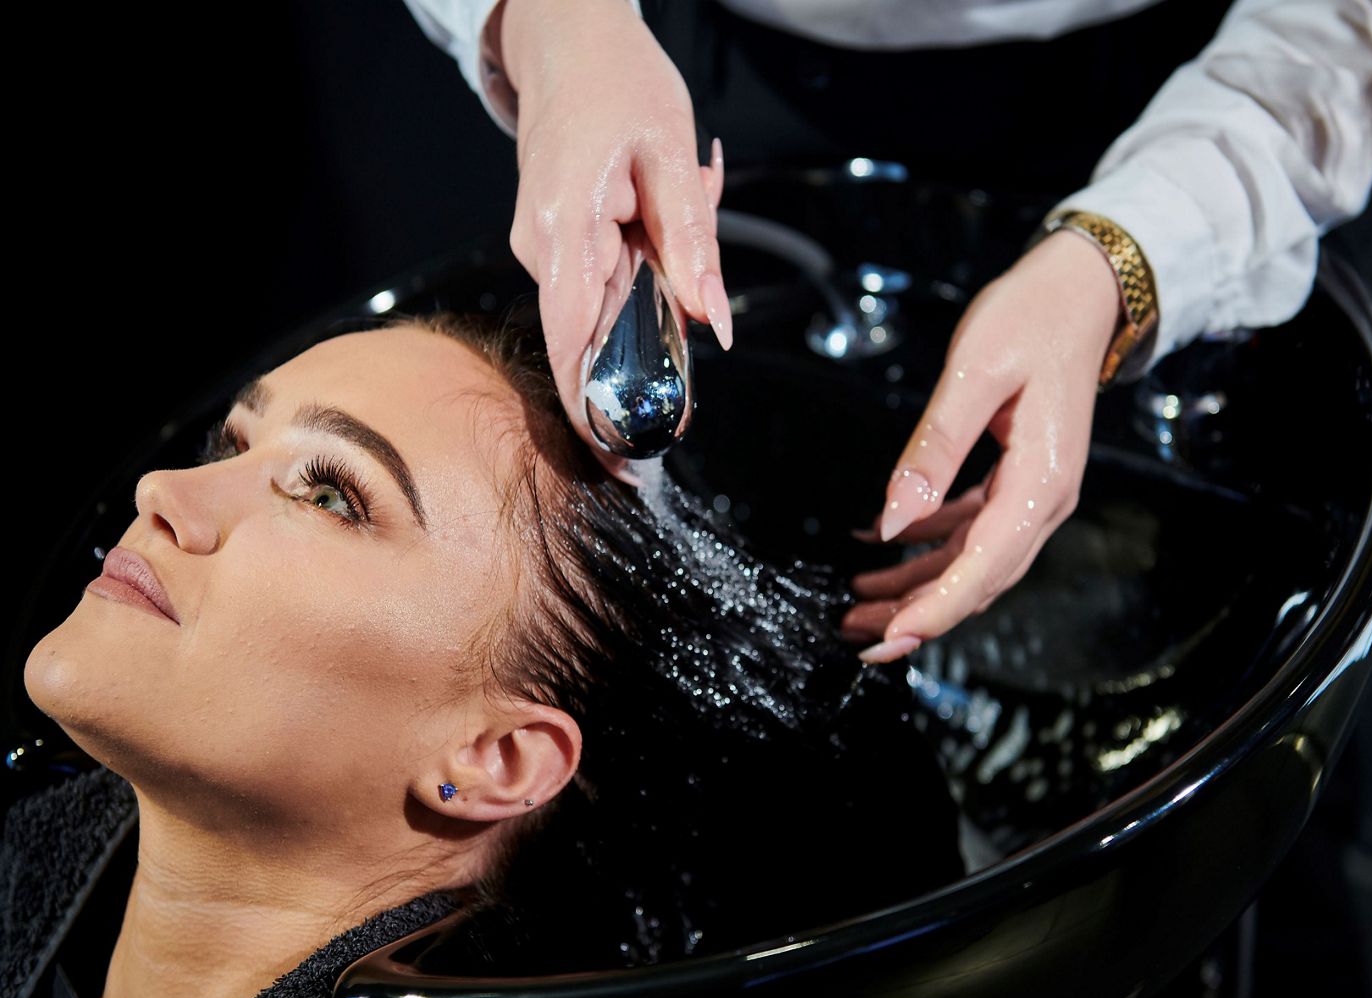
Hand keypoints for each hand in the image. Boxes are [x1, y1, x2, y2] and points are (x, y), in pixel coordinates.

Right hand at [496, 0, 729, 476]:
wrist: (567, 38)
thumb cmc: (617, 82)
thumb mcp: (673, 156)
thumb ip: (694, 244)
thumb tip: (713, 324)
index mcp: (564, 231)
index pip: (574, 345)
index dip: (596, 413)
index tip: (625, 464)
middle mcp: (542, 250)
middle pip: (591, 343)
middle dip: (645, 371)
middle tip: (691, 394)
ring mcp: (544, 249)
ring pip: (603, 315)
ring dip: (653, 309)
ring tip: (688, 225)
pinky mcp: (556, 244)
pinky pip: (601, 288)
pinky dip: (640, 282)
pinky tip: (663, 229)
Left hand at [841, 230, 1123, 662]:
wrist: (1081, 290)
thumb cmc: (1032, 318)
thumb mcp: (974, 373)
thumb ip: (933, 449)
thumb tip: (893, 521)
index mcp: (1042, 481)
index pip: (984, 566)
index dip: (935, 610)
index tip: (889, 638)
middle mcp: (1044, 500)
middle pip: (978, 579)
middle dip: (918, 613)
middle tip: (858, 636)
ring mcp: (1034, 494)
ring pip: (971, 561)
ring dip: (917, 587)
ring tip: (858, 604)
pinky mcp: (1018, 481)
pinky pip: (970, 531)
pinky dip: (927, 546)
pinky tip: (882, 546)